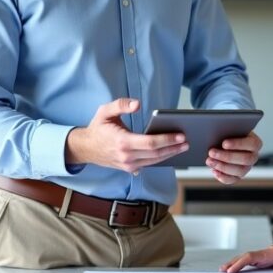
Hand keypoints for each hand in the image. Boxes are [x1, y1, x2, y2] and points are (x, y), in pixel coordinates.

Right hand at [65, 98, 187, 174]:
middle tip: (187, 141)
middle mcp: (126, 156)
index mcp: (122, 142)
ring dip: (170, 154)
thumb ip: (121, 105)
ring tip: (183, 146)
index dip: (167, 139)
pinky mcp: (129, 168)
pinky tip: (171, 152)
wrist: (85, 148)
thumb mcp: (105, 111)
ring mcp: (128, 165)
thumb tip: (138, 104)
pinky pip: (149, 164)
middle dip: (173, 148)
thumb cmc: (97, 127)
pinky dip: (161, 158)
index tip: (181, 136)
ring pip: (154, 161)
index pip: (150, 143)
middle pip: (156, 154)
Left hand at [206, 132, 261, 183]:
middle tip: (211, 152)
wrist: (226, 141)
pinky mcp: (238, 176)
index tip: (224, 143)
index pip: (251, 144)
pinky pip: (232, 180)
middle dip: (227, 156)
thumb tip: (215, 134)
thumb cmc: (228, 133)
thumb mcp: (230, 128)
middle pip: (245, 159)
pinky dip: (223, 176)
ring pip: (239, 171)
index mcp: (255, 143)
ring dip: (223, 166)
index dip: (238, 144)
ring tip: (210, 161)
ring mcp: (247, 167)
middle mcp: (253, 156)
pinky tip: (214, 170)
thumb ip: (226, 130)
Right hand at [220, 233, 272, 272]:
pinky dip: (242, 265)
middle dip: (234, 262)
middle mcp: (268, 252)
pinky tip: (236, 271)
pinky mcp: (266, 260)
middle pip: (247, 256)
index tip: (232, 270)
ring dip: (236, 263)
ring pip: (247, 258)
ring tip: (224, 271)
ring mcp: (266, 256)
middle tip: (222, 271)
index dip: (241, 262)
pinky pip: (252, 262)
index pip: (254, 256)